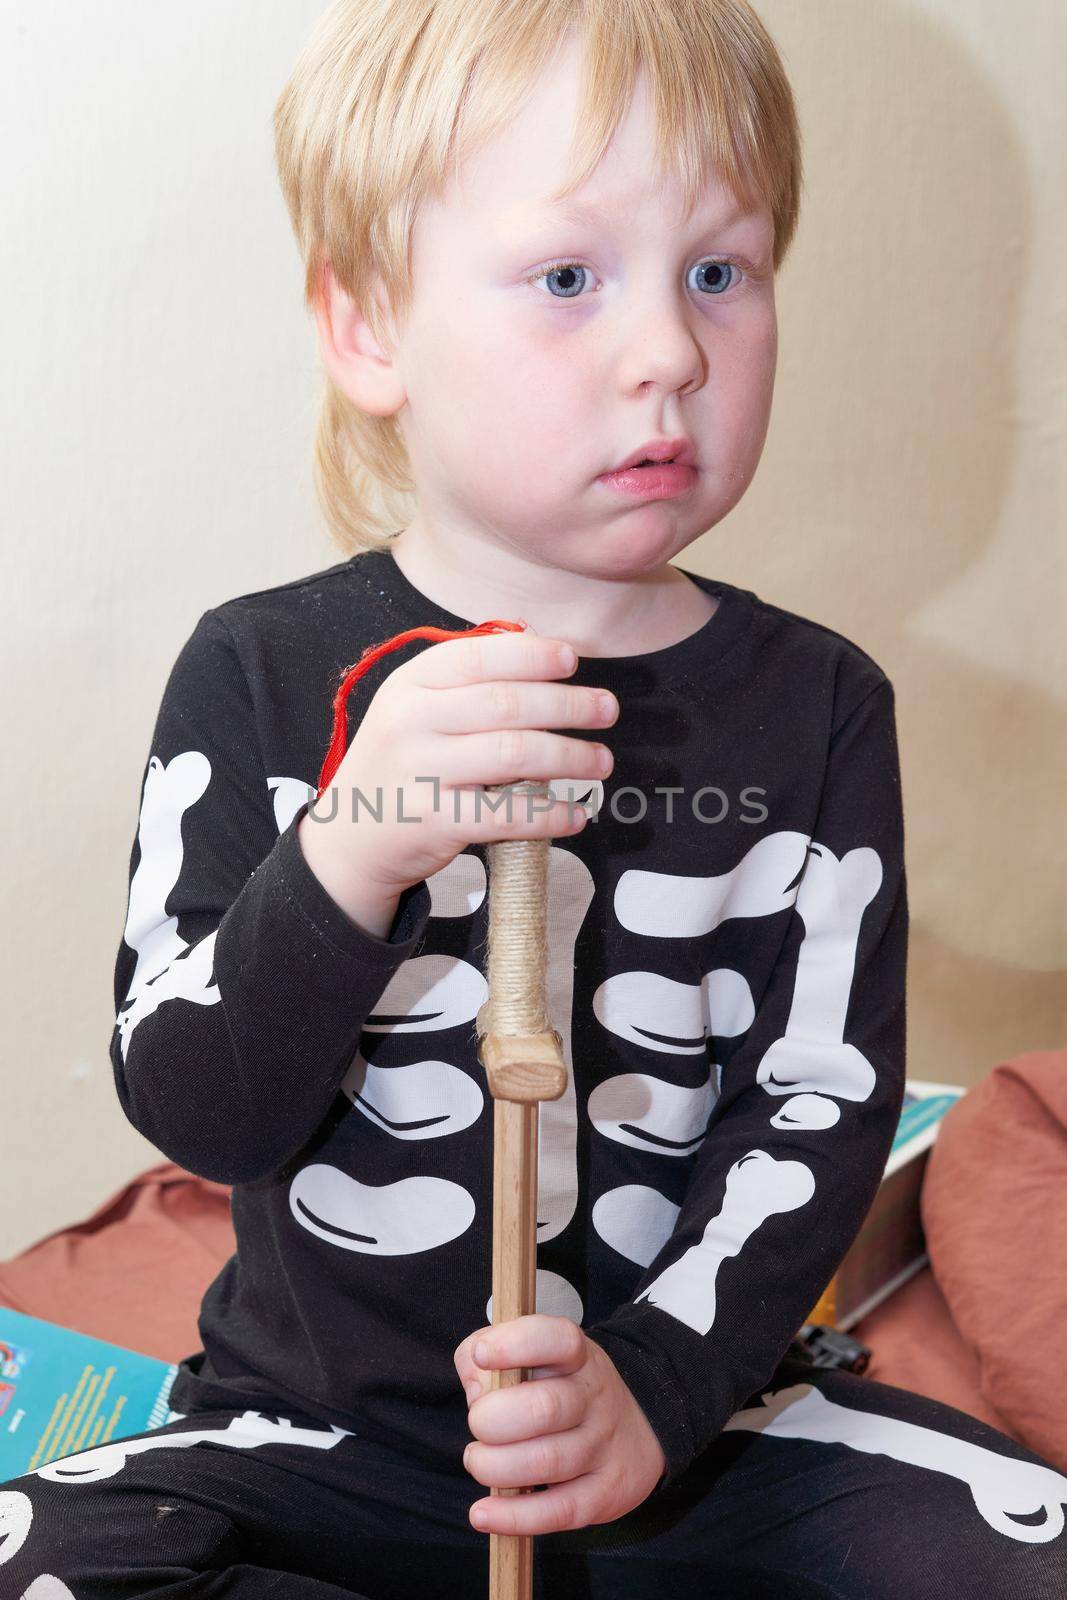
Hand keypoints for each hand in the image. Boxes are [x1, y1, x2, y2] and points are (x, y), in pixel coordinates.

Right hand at [307, 629, 617, 897]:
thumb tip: (542, 650)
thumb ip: (465, 682)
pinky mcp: (434, 822)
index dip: (531, 655)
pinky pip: (506, 814)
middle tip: (607, 710)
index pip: (478, 656)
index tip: (572, 659)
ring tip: (602, 761)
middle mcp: (412, 721)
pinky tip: (576, 813)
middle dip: (567, 704)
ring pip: (513, 755)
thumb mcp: (414, 708)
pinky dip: (550, 814)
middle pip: (506, 704)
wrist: (348, 836)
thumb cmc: (399, 762)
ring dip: (570, 756)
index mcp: (410, 683)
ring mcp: (420, 772)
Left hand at [454, 1314, 666, 1535]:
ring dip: (494, 1467)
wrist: (640, 1428)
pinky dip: (513, 1517)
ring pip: (546, 1462)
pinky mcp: (603, 1495)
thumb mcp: (535, 1355)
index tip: (482, 1355)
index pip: (556, 1340)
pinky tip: (483, 1513)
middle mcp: (594, 1397)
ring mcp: (603, 1447)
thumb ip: (490, 1351)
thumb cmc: (564, 1388)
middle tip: (478, 1424)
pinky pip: (557, 1512)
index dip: (515, 1345)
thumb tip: (476, 1388)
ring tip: (478, 1460)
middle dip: (492, 1420)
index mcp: (577, 1356)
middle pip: (544, 1408)